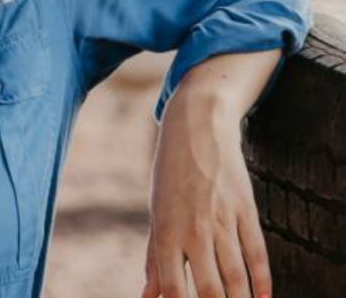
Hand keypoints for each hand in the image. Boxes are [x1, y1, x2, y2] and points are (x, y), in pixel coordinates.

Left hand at [140, 92, 271, 297]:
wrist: (197, 128)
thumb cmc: (170, 174)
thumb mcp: (156, 212)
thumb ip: (154, 257)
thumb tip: (146, 296)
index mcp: (165, 230)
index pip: (172, 286)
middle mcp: (194, 228)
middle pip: (210, 288)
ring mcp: (222, 220)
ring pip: (237, 275)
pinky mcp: (246, 209)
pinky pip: (257, 252)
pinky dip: (263, 279)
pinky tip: (263, 297)